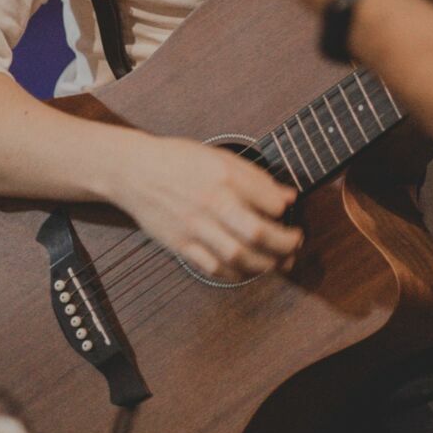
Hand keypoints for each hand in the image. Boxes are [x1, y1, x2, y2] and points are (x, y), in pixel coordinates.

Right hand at [106, 133, 301, 281]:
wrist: (136, 172)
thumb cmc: (180, 160)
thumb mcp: (222, 157)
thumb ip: (256, 178)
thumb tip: (287, 196)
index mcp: (225, 176)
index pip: (269, 202)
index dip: (284, 210)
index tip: (286, 210)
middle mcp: (211, 203)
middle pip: (257, 234)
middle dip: (285, 244)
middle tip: (296, 243)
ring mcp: (194, 227)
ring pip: (237, 256)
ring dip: (266, 265)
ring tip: (280, 262)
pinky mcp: (180, 245)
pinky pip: (213, 268)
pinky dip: (236, 274)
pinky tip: (249, 270)